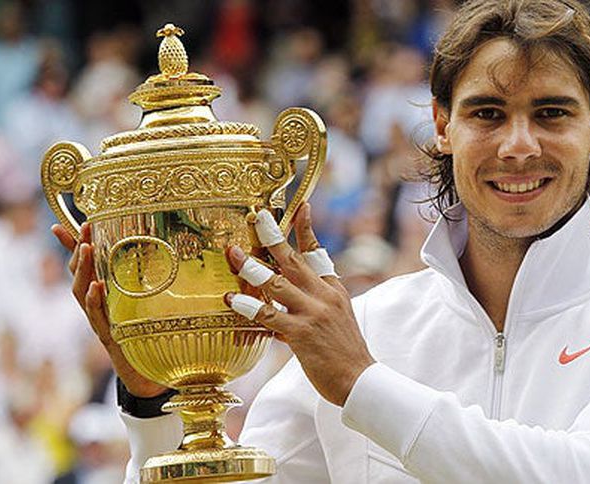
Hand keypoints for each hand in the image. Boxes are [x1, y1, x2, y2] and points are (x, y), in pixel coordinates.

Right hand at [51, 223, 166, 397]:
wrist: (150, 376)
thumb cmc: (151, 338)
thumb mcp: (151, 305)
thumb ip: (154, 285)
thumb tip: (173, 255)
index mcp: (106, 297)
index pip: (84, 267)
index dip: (71, 247)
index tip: (58, 225)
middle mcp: (98, 307)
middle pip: (79, 275)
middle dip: (78, 250)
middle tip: (83, 228)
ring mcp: (102, 322)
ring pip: (82, 293)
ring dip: (83, 269)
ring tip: (86, 248)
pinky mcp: (111, 336)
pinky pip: (98, 316)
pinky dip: (95, 301)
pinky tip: (95, 286)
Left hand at [225, 203, 374, 406]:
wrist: (359, 380)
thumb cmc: (345, 352)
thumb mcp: (337, 317)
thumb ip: (312, 301)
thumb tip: (283, 296)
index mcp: (333, 289)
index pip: (318, 252)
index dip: (307, 229)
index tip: (299, 207)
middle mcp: (324, 295)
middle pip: (294, 259)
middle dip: (273, 236)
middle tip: (257, 216)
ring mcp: (313, 313)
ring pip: (276, 282)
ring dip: (251, 267)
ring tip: (232, 253)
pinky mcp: (302, 334)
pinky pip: (268, 315)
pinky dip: (248, 306)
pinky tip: (230, 300)